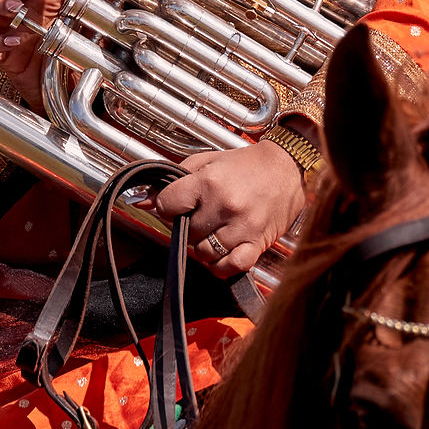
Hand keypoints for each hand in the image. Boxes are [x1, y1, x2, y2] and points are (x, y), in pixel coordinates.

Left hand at [154, 142, 307, 275]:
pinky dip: (221, 265)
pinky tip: (223, 252)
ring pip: (204, 253)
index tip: (178, 204)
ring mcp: (242, 227)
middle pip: (185, 232)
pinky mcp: (257, 243)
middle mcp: (224, 205)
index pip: (168, 205)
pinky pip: (230, 267)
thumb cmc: (245, 164)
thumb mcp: (206, 161)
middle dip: (188, 226)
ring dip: (203, 246)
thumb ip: (173, 179)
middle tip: (201, 215)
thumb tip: (140, 200)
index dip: (169, 206)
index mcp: (209, 182)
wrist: (288, 167)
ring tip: (213, 231)